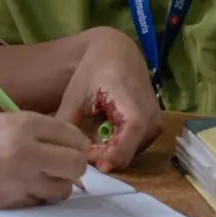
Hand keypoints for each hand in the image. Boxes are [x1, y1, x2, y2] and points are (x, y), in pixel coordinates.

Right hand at [0, 112, 90, 207]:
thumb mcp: (5, 120)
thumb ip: (38, 131)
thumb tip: (71, 145)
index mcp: (26, 124)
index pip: (74, 136)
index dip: (77, 144)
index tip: (72, 148)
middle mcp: (27, 151)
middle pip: (76, 165)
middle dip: (74, 167)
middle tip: (62, 166)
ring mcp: (19, 179)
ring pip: (63, 189)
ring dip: (57, 185)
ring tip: (40, 178)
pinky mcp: (11, 201)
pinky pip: (40, 202)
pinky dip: (37, 196)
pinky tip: (21, 187)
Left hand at [55, 29, 160, 171]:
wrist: (118, 54)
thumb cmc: (93, 72)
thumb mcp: (75, 96)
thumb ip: (66, 123)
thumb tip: (59, 152)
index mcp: (130, 101)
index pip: (129, 136)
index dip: (112, 154)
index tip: (92, 162)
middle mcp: (149, 114)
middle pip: (128, 150)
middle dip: (104, 156)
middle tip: (83, 150)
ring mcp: (155, 122)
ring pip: (131, 152)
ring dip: (111, 151)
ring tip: (93, 136)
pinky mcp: (155, 127)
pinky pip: (136, 146)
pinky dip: (119, 145)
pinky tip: (105, 132)